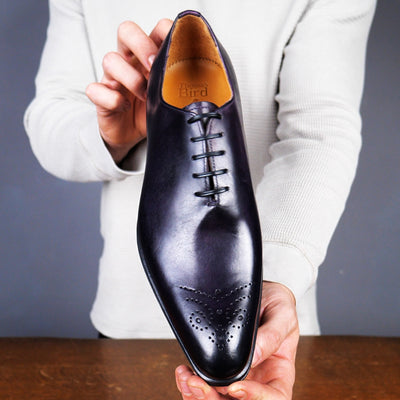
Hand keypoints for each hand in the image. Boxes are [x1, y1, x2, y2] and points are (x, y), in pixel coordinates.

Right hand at [86, 18, 172, 162]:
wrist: (135, 137)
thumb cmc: (156, 113)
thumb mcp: (175, 98)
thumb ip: (185, 84)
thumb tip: (213, 78)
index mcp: (152, 56)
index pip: (156, 29)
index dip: (164, 33)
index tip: (176, 51)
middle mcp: (132, 61)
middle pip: (127, 31)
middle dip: (141, 45)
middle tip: (153, 66)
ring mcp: (114, 78)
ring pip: (110, 59)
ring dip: (129, 77)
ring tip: (144, 96)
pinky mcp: (101, 96)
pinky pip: (95, 89)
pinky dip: (110, 99)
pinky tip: (124, 107)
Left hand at [175, 281, 298, 399]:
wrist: (258, 292)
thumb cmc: (276, 303)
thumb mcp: (282, 313)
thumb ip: (273, 334)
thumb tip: (254, 356)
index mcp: (279, 371)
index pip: (275, 397)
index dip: (255, 398)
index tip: (235, 386)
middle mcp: (258, 379)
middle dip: (216, 399)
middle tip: (199, 384)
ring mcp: (237, 375)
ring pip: (218, 398)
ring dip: (200, 396)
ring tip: (187, 379)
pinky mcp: (218, 367)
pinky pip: (205, 385)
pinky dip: (190, 386)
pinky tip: (184, 374)